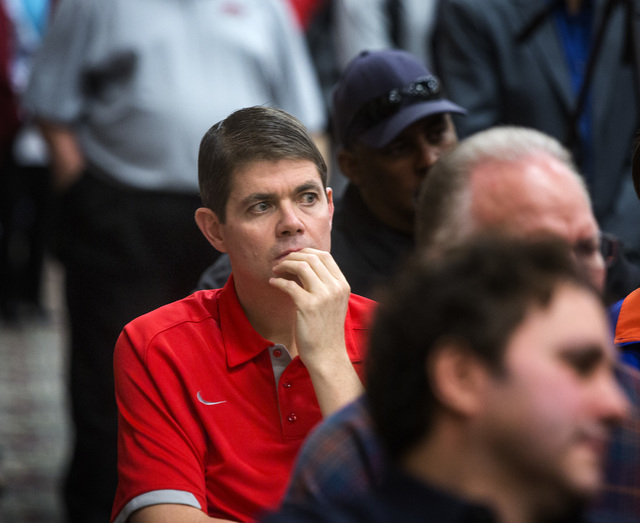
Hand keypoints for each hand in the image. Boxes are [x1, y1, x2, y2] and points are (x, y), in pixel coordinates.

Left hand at [269, 248, 362, 414]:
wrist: (327, 355)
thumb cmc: (326, 330)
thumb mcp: (332, 303)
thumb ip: (323, 285)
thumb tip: (302, 266)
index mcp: (342, 285)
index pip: (325, 256)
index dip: (306, 252)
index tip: (293, 257)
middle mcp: (335, 287)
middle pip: (311, 258)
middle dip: (292, 256)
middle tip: (280, 263)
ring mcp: (323, 296)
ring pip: (301, 266)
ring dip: (284, 265)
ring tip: (275, 271)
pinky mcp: (308, 306)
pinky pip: (289, 284)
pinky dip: (278, 281)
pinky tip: (272, 283)